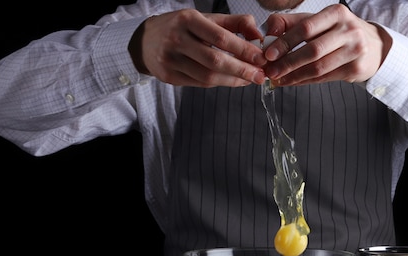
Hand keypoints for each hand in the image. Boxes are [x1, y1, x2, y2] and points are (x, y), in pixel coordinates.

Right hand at [130, 9, 267, 86]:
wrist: (146, 41)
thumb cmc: (182, 28)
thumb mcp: (205, 19)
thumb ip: (234, 24)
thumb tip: (258, 34)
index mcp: (187, 20)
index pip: (221, 37)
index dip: (243, 50)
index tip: (261, 58)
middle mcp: (177, 39)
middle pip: (215, 60)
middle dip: (241, 70)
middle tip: (260, 75)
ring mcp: (170, 60)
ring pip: (208, 77)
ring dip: (233, 80)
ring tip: (250, 80)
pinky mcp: (169, 77)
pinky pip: (200, 84)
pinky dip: (220, 84)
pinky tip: (234, 81)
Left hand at [262, 4, 392, 85]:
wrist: (374, 46)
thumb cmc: (339, 32)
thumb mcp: (318, 21)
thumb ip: (291, 23)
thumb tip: (268, 31)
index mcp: (336, 13)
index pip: (306, 28)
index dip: (285, 42)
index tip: (268, 54)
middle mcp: (348, 30)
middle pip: (313, 50)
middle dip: (288, 63)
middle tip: (271, 71)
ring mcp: (355, 50)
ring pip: (319, 67)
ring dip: (295, 76)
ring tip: (279, 79)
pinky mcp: (356, 68)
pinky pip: (325, 78)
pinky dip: (305, 81)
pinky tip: (293, 82)